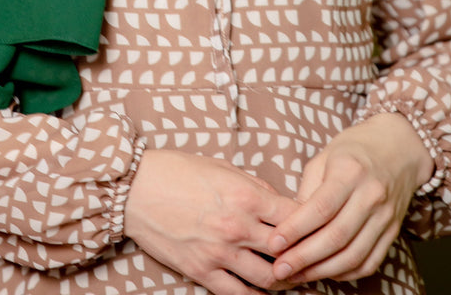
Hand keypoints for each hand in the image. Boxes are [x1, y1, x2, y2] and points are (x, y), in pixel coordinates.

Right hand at [124, 150, 297, 294]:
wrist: (135, 188)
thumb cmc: (178, 171)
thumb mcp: (223, 167)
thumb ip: (256, 187)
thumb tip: (281, 204)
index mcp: (246, 196)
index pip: (295, 216)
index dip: (310, 223)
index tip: (315, 226)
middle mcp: (237, 227)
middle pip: (287, 251)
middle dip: (302, 255)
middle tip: (310, 257)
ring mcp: (219, 253)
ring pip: (268, 279)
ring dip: (283, 280)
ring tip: (288, 276)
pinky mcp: (201, 271)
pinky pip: (238, 294)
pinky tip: (263, 292)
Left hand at [266, 113, 433, 287]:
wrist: (399, 147)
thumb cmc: (353, 149)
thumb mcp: (324, 157)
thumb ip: (307, 190)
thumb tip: (289, 225)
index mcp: (350, 171)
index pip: (321, 208)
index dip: (295, 229)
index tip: (274, 243)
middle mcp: (371, 195)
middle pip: (336, 236)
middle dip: (304, 258)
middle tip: (280, 269)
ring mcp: (385, 216)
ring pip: (353, 255)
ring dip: (322, 271)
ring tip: (297, 275)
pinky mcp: (393, 232)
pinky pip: (369, 262)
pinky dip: (346, 273)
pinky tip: (325, 272)